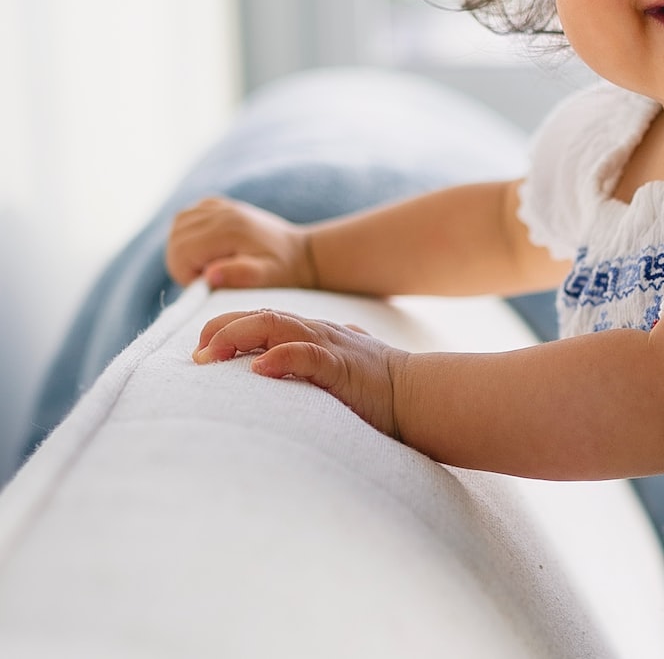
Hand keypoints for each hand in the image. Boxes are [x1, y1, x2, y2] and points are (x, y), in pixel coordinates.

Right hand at [167, 197, 317, 289]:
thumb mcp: (267, 277)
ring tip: (211, 263)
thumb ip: (240, 275)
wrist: (300, 252)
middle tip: (211, 277)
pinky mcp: (217, 204)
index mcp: (229, 229)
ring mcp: (218, 205)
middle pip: (175, 241)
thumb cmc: (283, 269)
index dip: (187, 276)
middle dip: (185, 265)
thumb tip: (210, 276)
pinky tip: (209, 247)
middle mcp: (221, 212)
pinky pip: (186, 217)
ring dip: (185, 250)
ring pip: (176, 228)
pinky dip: (188, 234)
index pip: (181, 254)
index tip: (209, 284)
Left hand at [194, 309, 407, 438]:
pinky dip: (281, 357)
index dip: (228, 328)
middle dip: (223, 329)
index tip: (201, 351)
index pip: (263, 318)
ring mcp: (330, 346)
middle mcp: (317, 333)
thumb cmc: (377, 391)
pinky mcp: (342, 367)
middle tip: (196, 355)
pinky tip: (259, 368)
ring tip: (210, 355)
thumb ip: (307, 370)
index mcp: (314, 334)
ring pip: (277, 325)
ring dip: (239, 336)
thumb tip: (271, 379)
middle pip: (262, 315)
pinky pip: (306, 355)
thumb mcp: (334, 374)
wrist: (420, 394)